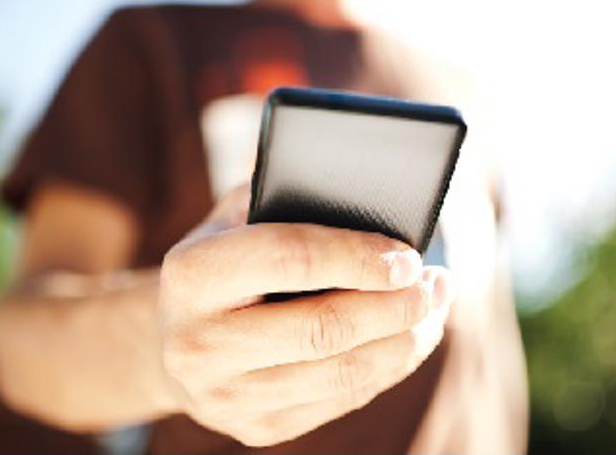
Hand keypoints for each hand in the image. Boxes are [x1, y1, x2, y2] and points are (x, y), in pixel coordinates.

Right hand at [158, 188, 455, 446]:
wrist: (179, 338)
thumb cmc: (227, 261)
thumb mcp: (239, 215)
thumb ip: (288, 193)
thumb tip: (369, 188)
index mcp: (191, 273)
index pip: (290, 258)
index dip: (359, 256)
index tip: (409, 256)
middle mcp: (197, 342)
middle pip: (324, 327)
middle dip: (396, 305)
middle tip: (436, 284)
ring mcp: (225, 395)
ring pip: (342, 373)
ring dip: (405, 342)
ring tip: (434, 311)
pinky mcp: (256, 428)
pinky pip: (341, 400)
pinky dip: (387, 369)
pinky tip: (407, 342)